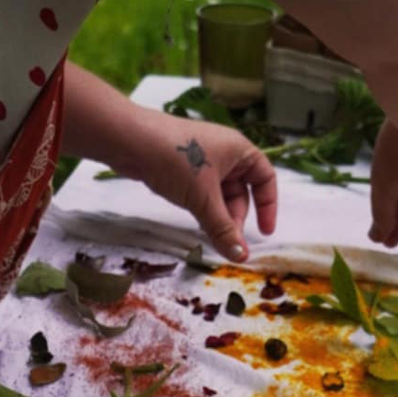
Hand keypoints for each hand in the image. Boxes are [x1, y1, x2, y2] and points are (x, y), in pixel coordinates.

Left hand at [119, 109, 276, 261]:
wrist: (128, 139)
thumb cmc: (175, 159)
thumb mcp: (203, 198)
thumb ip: (223, 229)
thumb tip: (241, 257)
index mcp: (239, 150)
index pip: (265, 179)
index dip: (268, 206)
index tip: (264, 233)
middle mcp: (225, 153)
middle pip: (242, 192)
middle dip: (237, 218)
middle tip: (228, 241)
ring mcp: (203, 161)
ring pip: (220, 196)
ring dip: (219, 217)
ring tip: (212, 236)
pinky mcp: (184, 169)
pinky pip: (203, 194)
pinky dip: (204, 209)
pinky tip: (198, 223)